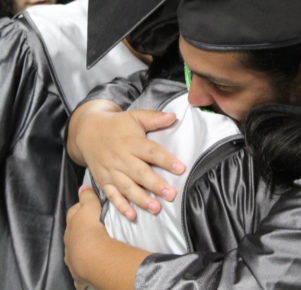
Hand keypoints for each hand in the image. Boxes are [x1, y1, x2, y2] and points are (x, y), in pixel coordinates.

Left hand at [64, 186, 106, 287]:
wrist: (91, 255)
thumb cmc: (90, 228)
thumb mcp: (90, 206)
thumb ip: (87, 196)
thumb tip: (83, 186)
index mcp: (72, 224)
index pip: (73, 213)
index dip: (80, 208)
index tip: (88, 207)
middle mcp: (69, 241)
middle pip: (73, 232)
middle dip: (79, 230)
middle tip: (92, 227)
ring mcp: (72, 257)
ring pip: (75, 251)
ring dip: (81, 249)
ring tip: (92, 247)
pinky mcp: (78, 272)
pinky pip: (79, 272)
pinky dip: (82, 273)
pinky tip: (86, 274)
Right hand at [67, 100, 185, 218]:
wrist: (88, 132)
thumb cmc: (117, 125)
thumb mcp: (135, 116)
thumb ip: (154, 118)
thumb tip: (173, 116)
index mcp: (131, 142)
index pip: (151, 152)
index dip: (166, 160)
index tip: (181, 168)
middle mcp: (121, 158)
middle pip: (140, 173)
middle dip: (156, 185)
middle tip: (171, 195)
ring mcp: (111, 171)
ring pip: (127, 187)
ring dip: (141, 199)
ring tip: (156, 208)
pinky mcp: (104, 181)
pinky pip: (112, 195)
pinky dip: (121, 207)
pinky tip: (132, 216)